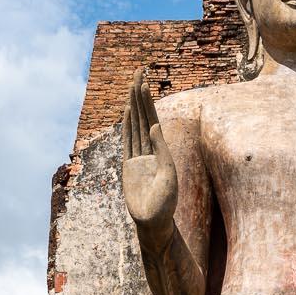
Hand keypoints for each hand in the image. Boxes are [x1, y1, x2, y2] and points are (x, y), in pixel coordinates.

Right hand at [121, 69, 176, 231]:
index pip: (153, 119)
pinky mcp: (129, 166)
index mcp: (162, 152)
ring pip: (136, 125)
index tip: (144, 82)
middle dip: (141, 95)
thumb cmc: (164, 204)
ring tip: (133, 85)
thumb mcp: (168, 175)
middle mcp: (150, 151)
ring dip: (134, 105)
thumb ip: (162, 150)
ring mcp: (139, 157)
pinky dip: (128, 125)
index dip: (148, 101)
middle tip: (139, 72)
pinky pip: (128, 141)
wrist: (153, 222)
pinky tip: (128, 110)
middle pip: (144, 116)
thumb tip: (154, 126)